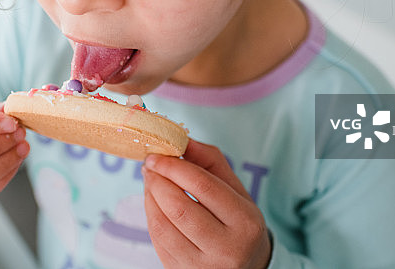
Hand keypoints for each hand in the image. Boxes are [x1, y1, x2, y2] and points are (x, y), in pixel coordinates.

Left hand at [143, 140, 271, 268]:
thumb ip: (209, 161)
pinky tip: (153, 203)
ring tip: (150, 182)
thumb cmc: (237, 222)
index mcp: (245, 221)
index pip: (203, 186)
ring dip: (149, 198)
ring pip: (163, 226)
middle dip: (157, 181)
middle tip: (149, 166)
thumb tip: (181, 139)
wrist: (245, 268)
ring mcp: (203, 266)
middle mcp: (227, 248)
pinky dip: (150, 217)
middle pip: (179, 208)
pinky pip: (158, 241)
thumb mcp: (235, 190)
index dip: (174, 167)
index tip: (156, 155)